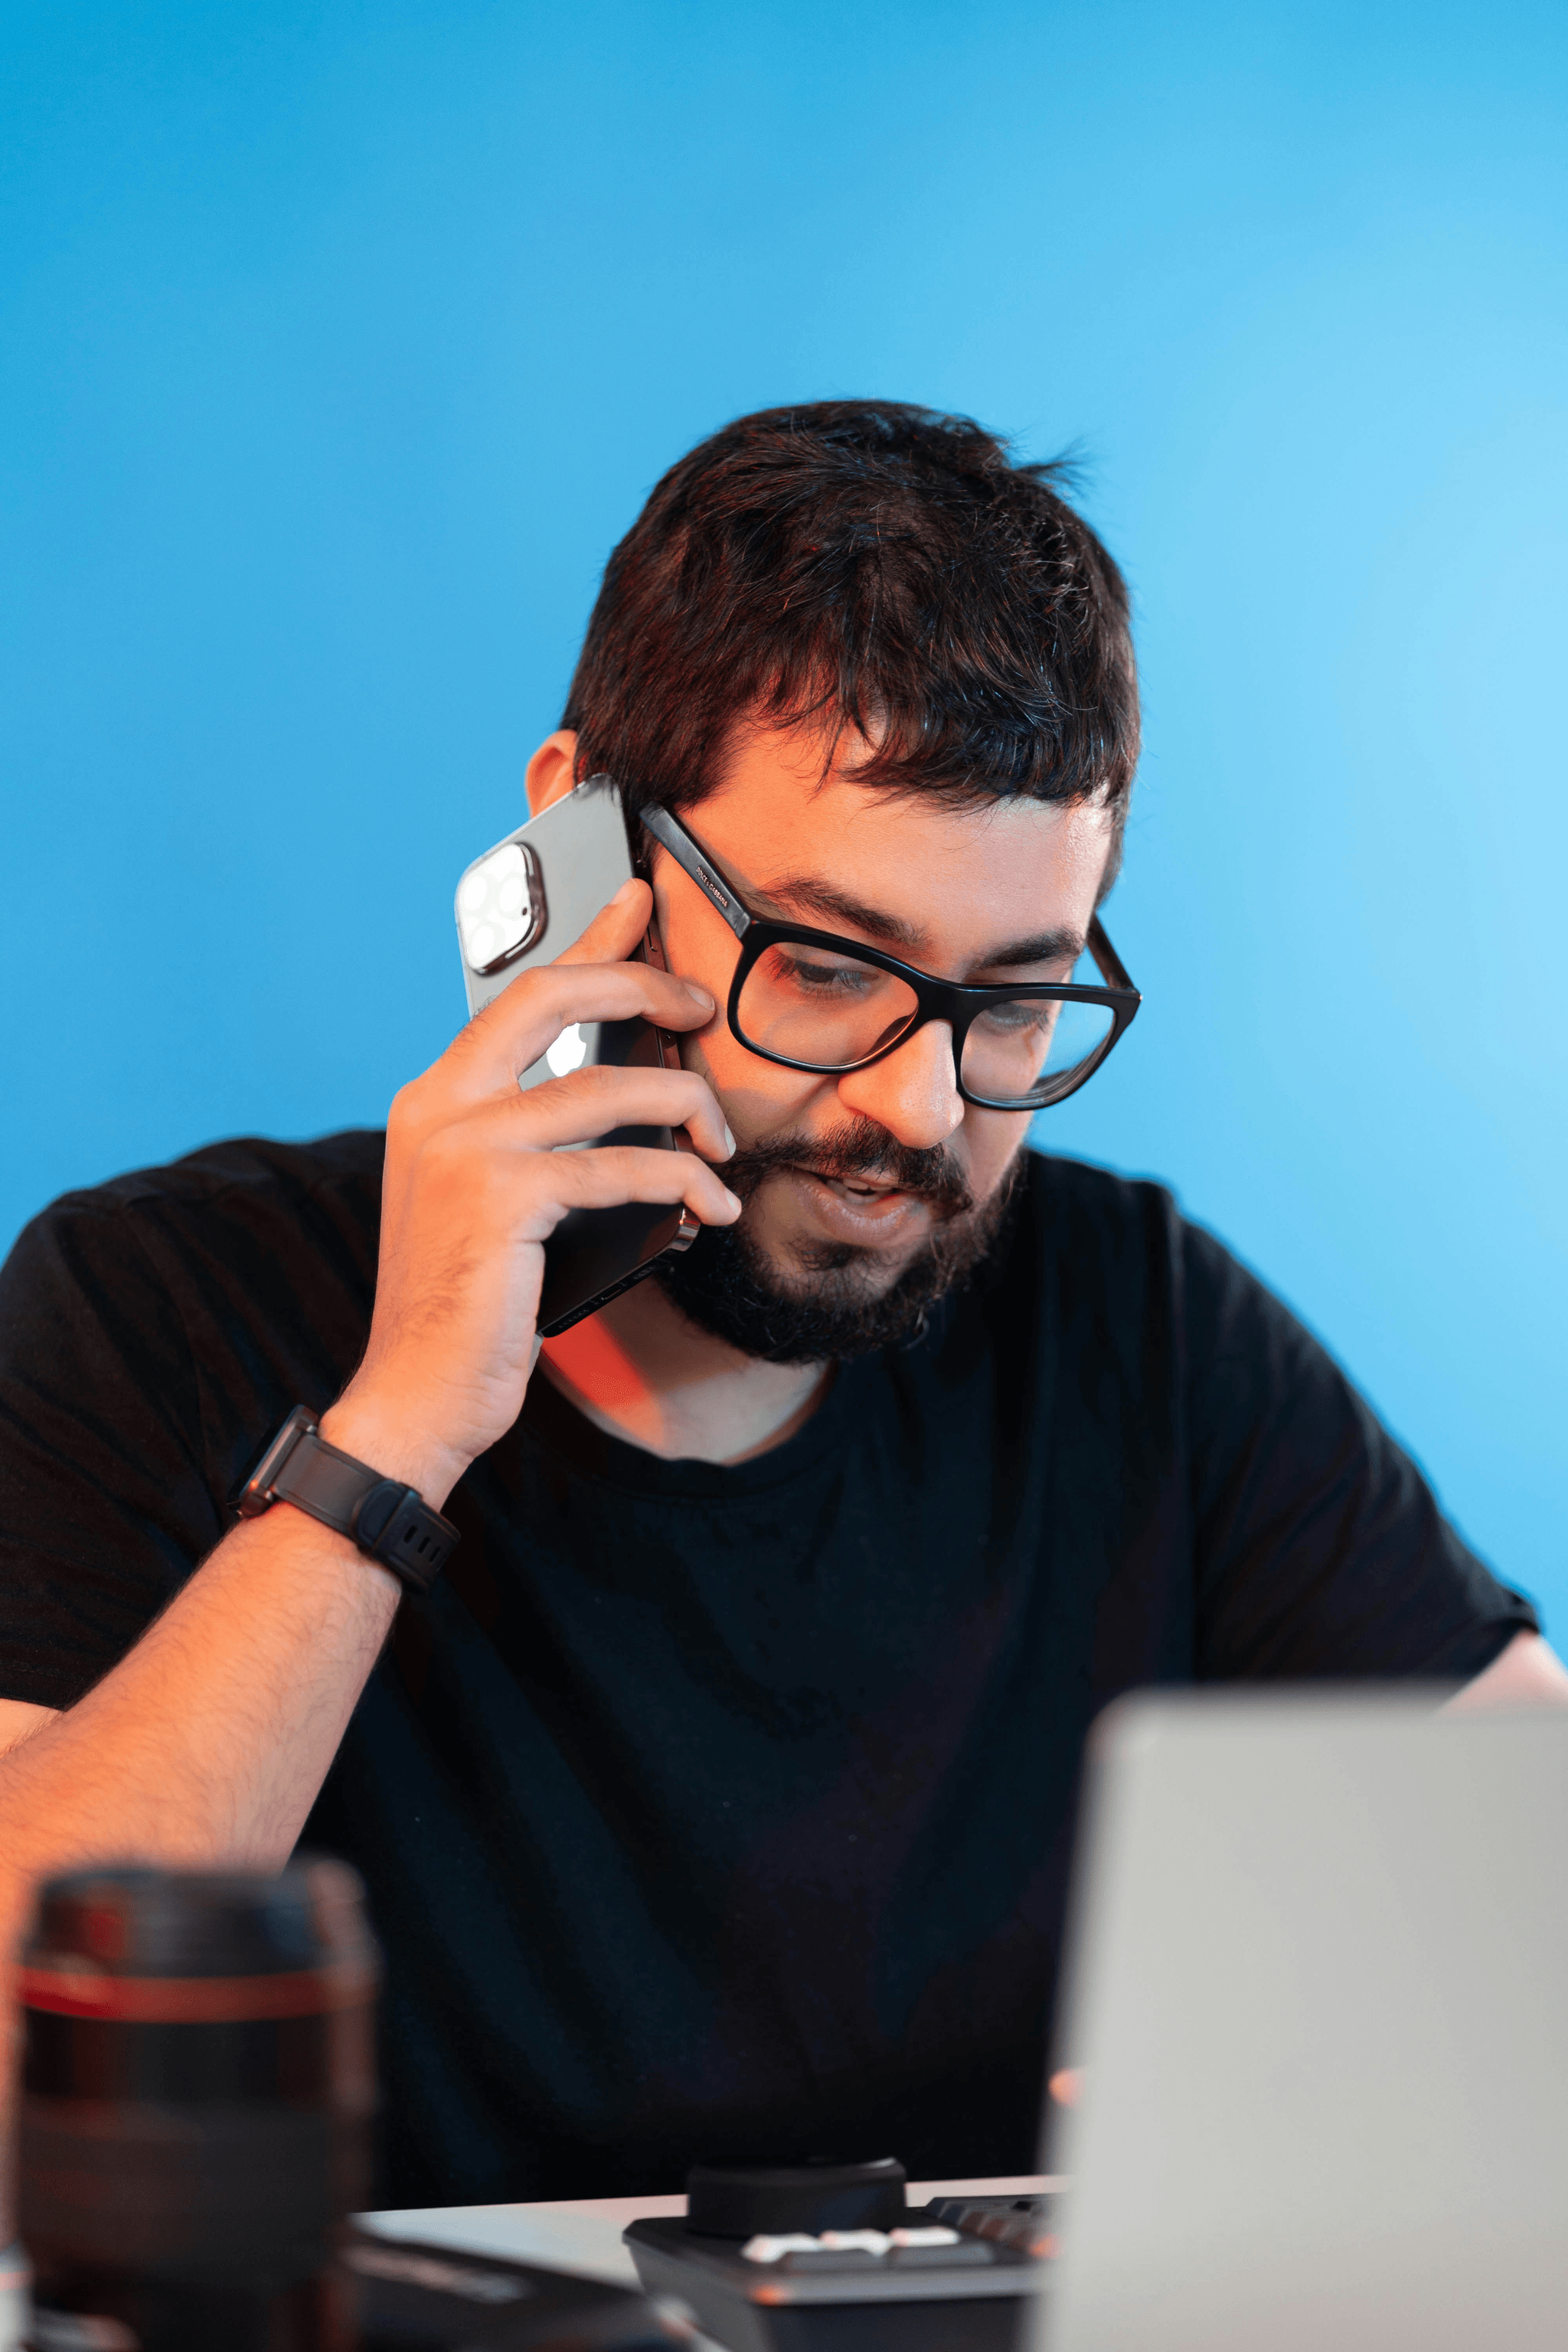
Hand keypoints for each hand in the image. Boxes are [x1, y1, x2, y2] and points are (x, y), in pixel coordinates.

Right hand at [322, 879, 737, 1501]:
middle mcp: (438, 1106)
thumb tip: (637, 1096)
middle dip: (640, 987)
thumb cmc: (470, 1307)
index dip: (586, 942)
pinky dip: (682, 1179)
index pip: (518, 994)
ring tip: (721, 1145)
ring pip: (607, 1087)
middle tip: (699, 1010)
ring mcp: (463, 1148)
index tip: (637, 902)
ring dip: (684, 1109)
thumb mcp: (498, 1205)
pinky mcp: (498, 1197)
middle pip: (551, 998)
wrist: (416, 1397)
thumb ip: (540, 1142)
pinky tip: (709, 1205)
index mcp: (435, 1099)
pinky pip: (621, 1165)